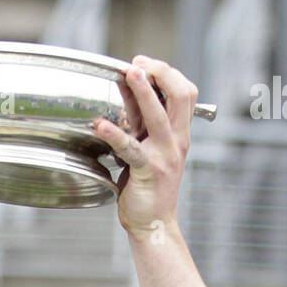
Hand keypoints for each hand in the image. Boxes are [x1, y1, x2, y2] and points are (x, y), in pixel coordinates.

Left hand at [92, 55, 195, 238]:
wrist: (154, 224)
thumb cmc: (149, 189)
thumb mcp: (151, 152)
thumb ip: (144, 129)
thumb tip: (126, 100)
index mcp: (179, 135)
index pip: (185, 93)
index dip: (168, 73)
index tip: (146, 64)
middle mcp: (177, 142)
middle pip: (180, 95)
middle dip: (160, 72)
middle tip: (138, 62)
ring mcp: (165, 156)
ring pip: (159, 116)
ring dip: (144, 92)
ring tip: (129, 73)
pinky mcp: (149, 172)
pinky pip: (132, 150)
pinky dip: (115, 135)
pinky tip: (100, 126)